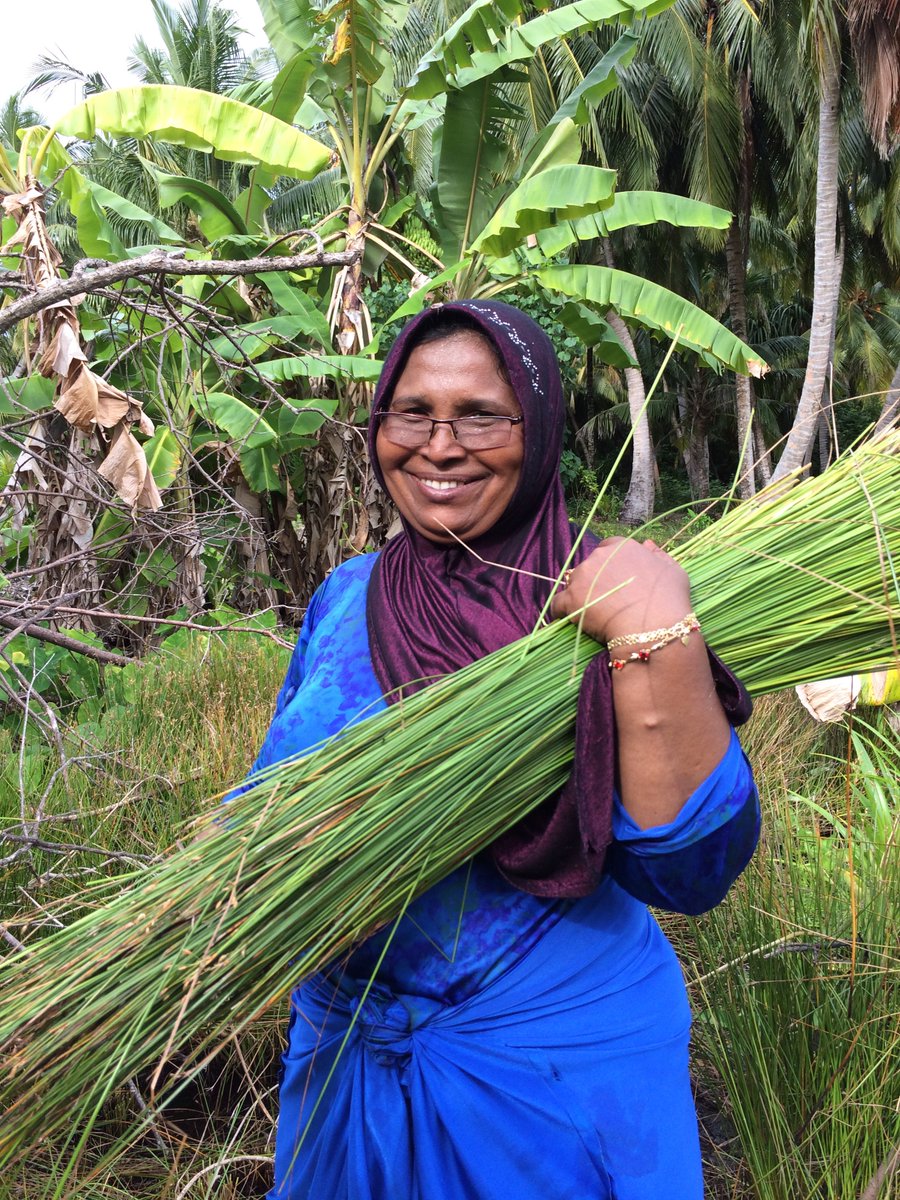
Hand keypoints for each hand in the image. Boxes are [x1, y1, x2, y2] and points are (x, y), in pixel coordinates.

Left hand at [550, 538, 693, 645]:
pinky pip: (558, 604)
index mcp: (622, 547)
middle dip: (594, 580)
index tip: (615, 580)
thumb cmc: (669, 599)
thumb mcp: (674, 571)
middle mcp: (599, 557)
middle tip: (606, 600)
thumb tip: (648, 545)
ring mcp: (583, 577)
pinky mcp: (571, 599)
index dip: (610, 564)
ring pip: (573, 583)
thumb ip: (659, 555)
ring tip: (592, 613)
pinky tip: (572, 620)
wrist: (655, 627)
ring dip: (580, 594)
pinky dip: (563, 611)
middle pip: (590, 565)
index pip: (608, 547)